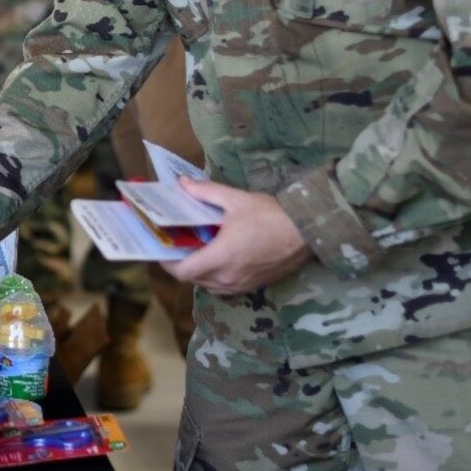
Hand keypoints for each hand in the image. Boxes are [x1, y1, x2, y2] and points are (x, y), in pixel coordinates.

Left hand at [164, 177, 310, 294]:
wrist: (308, 232)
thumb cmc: (271, 215)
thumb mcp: (235, 199)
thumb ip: (205, 192)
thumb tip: (182, 184)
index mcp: (220, 258)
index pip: (181, 272)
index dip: (166, 262)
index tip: (162, 247)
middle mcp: (227, 278)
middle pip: (192, 278)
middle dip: (181, 262)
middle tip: (177, 243)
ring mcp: (241, 285)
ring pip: (208, 284)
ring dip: (199, 270)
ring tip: (196, 248)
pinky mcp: (254, 286)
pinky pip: (224, 286)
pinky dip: (215, 275)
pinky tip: (218, 256)